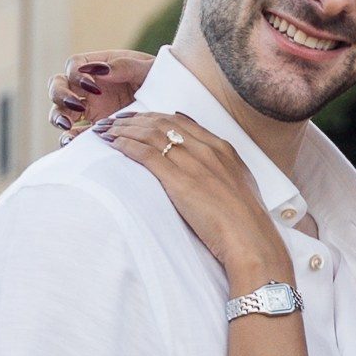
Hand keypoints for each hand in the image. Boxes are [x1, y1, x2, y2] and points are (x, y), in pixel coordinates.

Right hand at [52, 50, 153, 137]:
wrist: (172, 103)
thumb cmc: (160, 79)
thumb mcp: (147, 68)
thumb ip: (126, 66)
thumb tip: (102, 70)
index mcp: (98, 67)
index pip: (74, 65)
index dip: (76, 74)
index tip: (91, 85)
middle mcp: (87, 87)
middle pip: (58, 86)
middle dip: (60, 94)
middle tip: (74, 105)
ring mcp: (88, 109)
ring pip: (59, 110)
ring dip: (58, 117)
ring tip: (68, 125)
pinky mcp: (93, 130)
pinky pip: (73, 135)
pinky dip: (68, 138)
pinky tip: (73, 142)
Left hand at [96, 107, 287, 285]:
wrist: (250, 238)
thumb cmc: (245, 220)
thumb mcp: (239, 183)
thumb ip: (222, 168)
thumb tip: (206, 162)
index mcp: (221, 148)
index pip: (180, 121)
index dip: (154, 117)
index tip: (138, 119)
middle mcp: (206, 149)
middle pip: (162, 123)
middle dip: (134, 119)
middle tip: (114, 121)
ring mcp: (192, 163)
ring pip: (150, 134)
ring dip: (124, 129)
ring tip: (105, 130)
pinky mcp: (179, 180)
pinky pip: (146, 153)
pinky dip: (126, 145)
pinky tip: (113, 143)